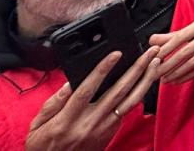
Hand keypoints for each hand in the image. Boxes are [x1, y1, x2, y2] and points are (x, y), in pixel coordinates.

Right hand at [25, 47, 159, 150]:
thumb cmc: (44, 146)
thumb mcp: (38, 124)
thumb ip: (54, 103)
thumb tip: (69, 83)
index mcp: (68, 119)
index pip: (88, 89)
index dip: (103, 70)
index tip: (116, 54)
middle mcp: (89, 124)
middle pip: (118, 92)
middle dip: (136, 69)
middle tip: (150, 52)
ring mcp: (103, 129)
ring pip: (130, 101)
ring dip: (145, 80)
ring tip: (155, 63)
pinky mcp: (111, 133)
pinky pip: (127, 111)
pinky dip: (138, 95)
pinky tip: (145, 81)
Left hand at [149, 8, 193, 83]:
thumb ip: (176, 33)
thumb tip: (153, 39)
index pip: (181, 36)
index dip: (166, 48)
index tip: (154, 56)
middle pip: (187, 51)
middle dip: (169, 64)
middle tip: (155, 72)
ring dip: (178, 72)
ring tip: (164, 79)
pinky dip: (190, 75)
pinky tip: (179, 80)